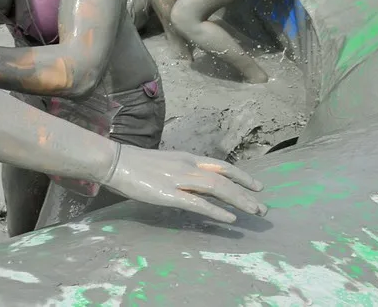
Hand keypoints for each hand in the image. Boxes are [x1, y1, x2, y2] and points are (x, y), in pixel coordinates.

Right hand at [106, 146, 267, 222]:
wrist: (114, 161)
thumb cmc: (134, 163)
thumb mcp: (164, 163)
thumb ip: (181, 171)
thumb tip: (195, 184)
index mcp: (186, 158)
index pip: (220, 165)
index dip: (241, 175)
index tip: (256, 186)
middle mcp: (187, 166)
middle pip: (223, 178)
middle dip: (246, 193)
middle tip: (262, 208)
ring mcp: (179, 179)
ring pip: (217, 188)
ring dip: (238, 201)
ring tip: (254, 212)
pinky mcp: (169, 194)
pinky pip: (198, 204)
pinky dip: (217, 211)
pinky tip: (230, 219)